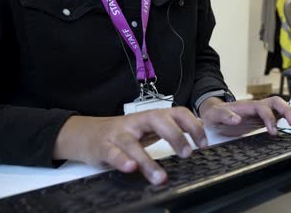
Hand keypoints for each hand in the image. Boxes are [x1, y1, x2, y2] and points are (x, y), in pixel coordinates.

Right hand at [53, 107, 207, 184]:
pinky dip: (122, 161)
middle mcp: (136, 122)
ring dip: (147, 161)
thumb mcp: (148, 128)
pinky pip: (113, 153)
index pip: (176, 113)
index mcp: (151, 117)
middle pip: (158, 120)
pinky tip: (131, 168)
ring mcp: (119, 133)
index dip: (192, 126)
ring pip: (133, 143)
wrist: (87, 133)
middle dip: (175, 136)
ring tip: (160, 177)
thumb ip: (169, 128)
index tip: (203, 145)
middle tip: (187, 154)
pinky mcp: (103, 146)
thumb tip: (197, 130)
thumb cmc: (124, 133)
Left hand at [199, 96, 290, 136]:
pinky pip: (277, 115)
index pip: (263, 108)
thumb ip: (224, 116)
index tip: (273, 132)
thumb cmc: (214, 115)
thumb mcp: (214, 115)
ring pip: (279, 107)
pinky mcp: (262, 118)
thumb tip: (237, 119)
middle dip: (286, 111)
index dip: (270, 118)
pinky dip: (287, 117)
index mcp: (246, 106)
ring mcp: (260, 112)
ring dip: (290, 113)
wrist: (213, 114)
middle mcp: (255, 106)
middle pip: (275, 103)